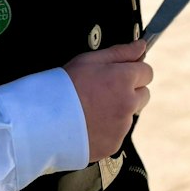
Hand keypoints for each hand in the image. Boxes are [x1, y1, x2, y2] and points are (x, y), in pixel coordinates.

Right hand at [62, 39, 153, 159]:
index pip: (147, 72)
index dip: (134, 72)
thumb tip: (142, 46)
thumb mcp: (89, 60)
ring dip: (119, 112)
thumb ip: (120, 52)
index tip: (121, 75)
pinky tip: (88, 126)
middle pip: (144, 95)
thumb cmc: (63, 86)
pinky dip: (108, 131)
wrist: (42, 122)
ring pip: (130, 115)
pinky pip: (118, 134)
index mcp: (124, 79)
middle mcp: (129, 103)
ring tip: (91, 111)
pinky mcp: (114, 144)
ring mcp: (122, 126)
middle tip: (105, 93)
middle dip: (131, 92)